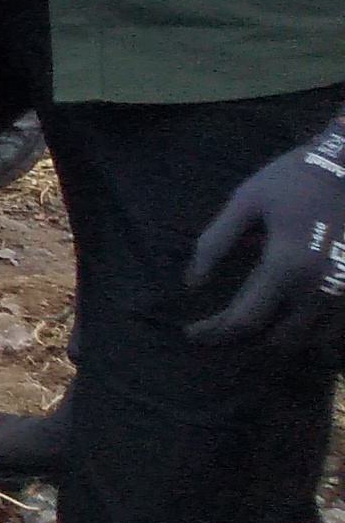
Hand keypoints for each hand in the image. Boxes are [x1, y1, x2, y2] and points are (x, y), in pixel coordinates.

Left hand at [186, 113, 344, 356]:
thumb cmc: (292, 179)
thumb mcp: (244, 202)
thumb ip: (214, 243)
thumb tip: (192, 285)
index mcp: (287, 268)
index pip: (244, 320)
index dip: (213, 332)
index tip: (191, 333)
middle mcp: (321, 290)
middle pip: (279, 340)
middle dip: (245, 343)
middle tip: (218, 332)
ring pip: (311, 340)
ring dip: (279, 340)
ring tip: (249, 330)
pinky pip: (333, 327)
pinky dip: (308, 331)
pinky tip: (286, 318)